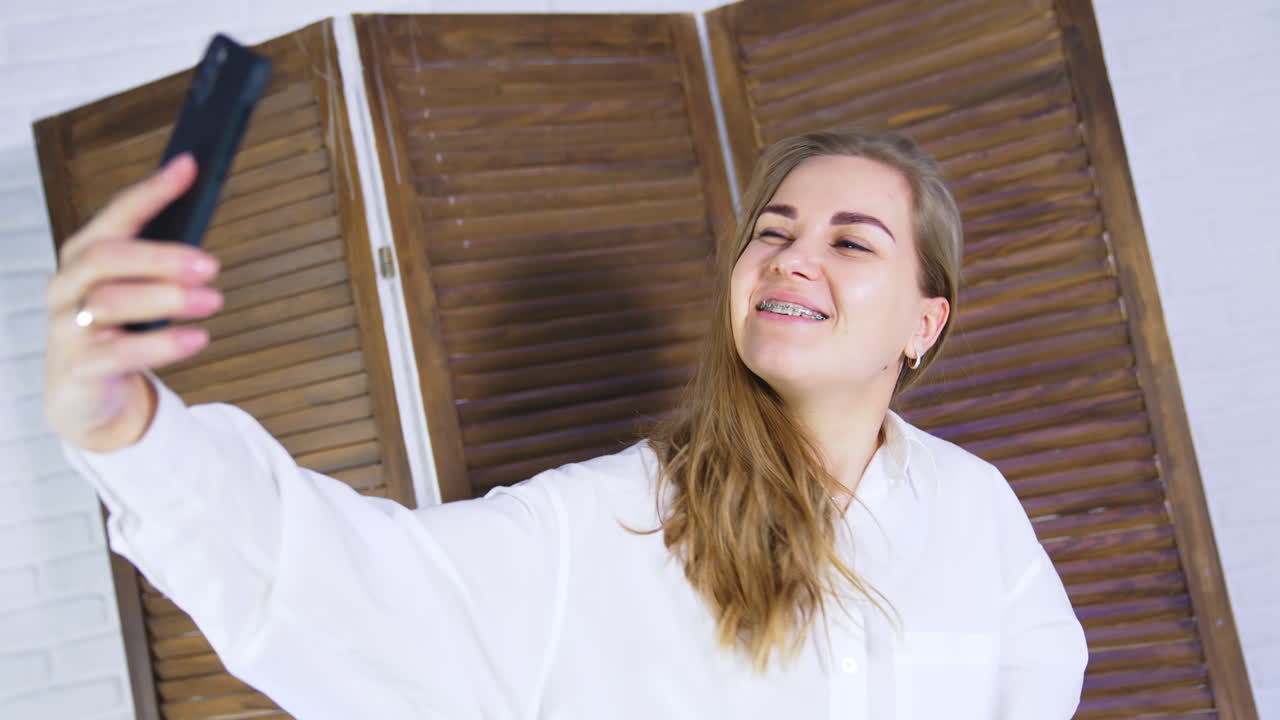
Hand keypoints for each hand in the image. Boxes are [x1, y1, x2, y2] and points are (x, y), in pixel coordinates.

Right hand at [44, 154, 223, 451]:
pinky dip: (164, 345)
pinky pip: (120, 352)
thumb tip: (206, 239)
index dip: (151, 190)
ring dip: (169, 298)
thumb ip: (161, 264)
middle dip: (162, 257)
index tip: (188, 166)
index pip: (115, 214)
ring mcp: (67, 327)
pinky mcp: (80, 367)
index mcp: (82, 256)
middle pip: (106, 257)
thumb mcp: (137, 290)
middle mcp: (68, 286)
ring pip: (111, 302)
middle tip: (211, 265)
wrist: (83, 392)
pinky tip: (197, 339)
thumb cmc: (118, 329)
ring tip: (213, 301)